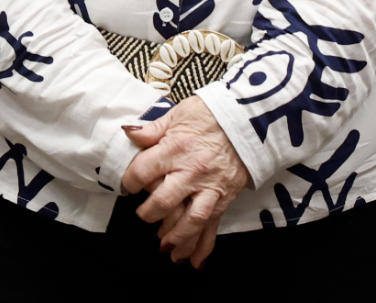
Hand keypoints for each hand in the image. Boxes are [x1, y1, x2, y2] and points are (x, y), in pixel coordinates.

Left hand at [121, 98, 251, 267]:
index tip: (126, 186)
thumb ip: (151, 130)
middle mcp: (191, 172)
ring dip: (176, 237)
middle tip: (142, 217)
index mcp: (174, 150)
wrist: (249, 120)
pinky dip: (204, 246)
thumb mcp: (177, 114)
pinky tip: (194, 261)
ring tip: (165, 248)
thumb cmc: (210, 114)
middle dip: (149, 214)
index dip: (130, 182)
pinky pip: (213, 226)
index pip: (143, 172)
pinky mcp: (225, 198)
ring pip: (191, 220)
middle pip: (165, 201)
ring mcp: (210, 188)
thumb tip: (129, 134)